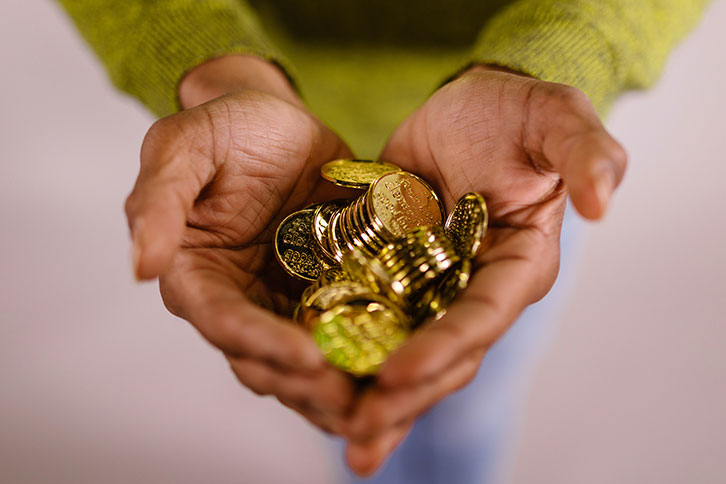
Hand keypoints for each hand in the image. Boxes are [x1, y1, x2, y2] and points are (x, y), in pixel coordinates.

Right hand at [125, 56, 356, 432]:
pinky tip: (400, 370)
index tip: (308, 358)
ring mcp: (282, 300)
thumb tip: (141, 267)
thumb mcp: (184, 146)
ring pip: (305, 360)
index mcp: (196, 273)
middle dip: (306, 384)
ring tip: (381, 400)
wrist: (278, 120)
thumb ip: (158, 202)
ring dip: (338, 386)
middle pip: (264, 358)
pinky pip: (343, 331)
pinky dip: (366, 354)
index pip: (222, 321)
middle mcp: (238, 298)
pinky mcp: (324, 291)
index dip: (261, 343)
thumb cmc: (226, 126)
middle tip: (353, 400)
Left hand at [342, 66, 626, 473]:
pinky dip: (350, 354)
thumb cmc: (514, 112)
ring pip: (405, 352)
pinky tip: (314, 385)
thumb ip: (585, 154)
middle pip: (443, 355)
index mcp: (518, 265)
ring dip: (375, 396)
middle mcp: (474, 288)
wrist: (464, 107)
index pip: (482, 316)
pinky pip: (372, 321)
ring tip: (338, 433)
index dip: (443, 347)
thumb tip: (602, 205)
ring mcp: (431, 287)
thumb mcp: (554, 118)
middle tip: (355, 428)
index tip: (395, 374)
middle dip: (405, 394)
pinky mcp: (393, 274)